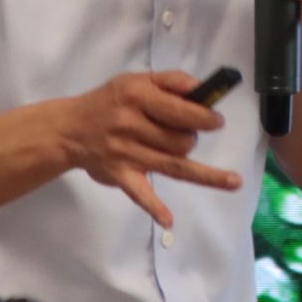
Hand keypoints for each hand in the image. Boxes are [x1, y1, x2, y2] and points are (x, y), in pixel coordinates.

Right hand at [61, 71, 240, 227]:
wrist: (70, 129)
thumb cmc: (110, 102)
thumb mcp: (136, 80)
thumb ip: (170, 81)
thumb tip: (201, 88)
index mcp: (137, 98)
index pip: (179, 110)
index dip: (204, 117)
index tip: (217, 121)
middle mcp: (131, 125)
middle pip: (179, 141)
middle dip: (193, 139)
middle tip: (190, 137)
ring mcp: (125, 153)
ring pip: (172, 165)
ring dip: (204, 174)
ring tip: (231, 180)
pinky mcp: (120, 176)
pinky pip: (139, 193)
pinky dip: (154, 207)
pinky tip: (168, 220)